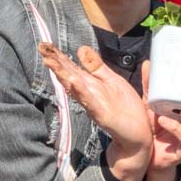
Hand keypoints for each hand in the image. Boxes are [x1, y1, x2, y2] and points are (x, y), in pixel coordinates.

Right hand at [39, 42, 152, 180]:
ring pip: (75, 87)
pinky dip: (81, 92)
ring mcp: (94, 104)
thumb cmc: (126, 110)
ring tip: (51, 62)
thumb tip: (81, 49)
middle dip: (56, 62)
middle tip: (42, 48)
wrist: (138, 135)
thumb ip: (97, 67)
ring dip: (63, 75)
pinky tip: (73, 82)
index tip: (46, 44)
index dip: (60, 56)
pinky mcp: (103, 115)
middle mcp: (89, 93)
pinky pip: (90, 102)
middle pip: (69, 75)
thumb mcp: (112, 81)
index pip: (72, 68)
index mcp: (92, 84)